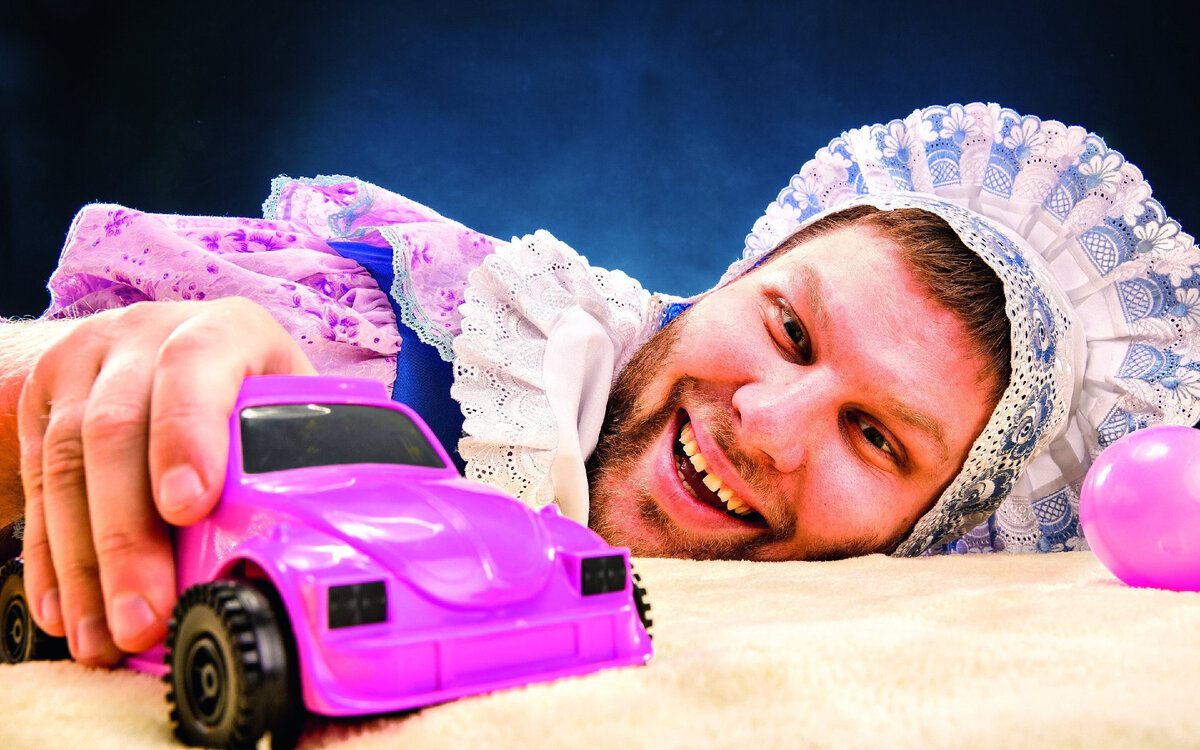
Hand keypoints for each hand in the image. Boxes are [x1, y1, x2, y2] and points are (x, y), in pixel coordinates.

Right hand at [18, 298, 315, 665]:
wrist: (170, 346)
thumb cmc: (256, 389)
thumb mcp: (291, 401)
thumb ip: (299, 454)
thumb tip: (307, 546)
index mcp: (222, 328)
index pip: (193, 368)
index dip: (186, 437)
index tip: (189, 508)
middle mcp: (144, 335)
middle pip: (115, 431)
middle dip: (127, 536)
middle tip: (144, 613)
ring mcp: (85, 365)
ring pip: (65, 465)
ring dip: (83, 565)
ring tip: (103, 635)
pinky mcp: (42, 403)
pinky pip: (35, 486)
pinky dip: (50, 558)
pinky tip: (65, 609)